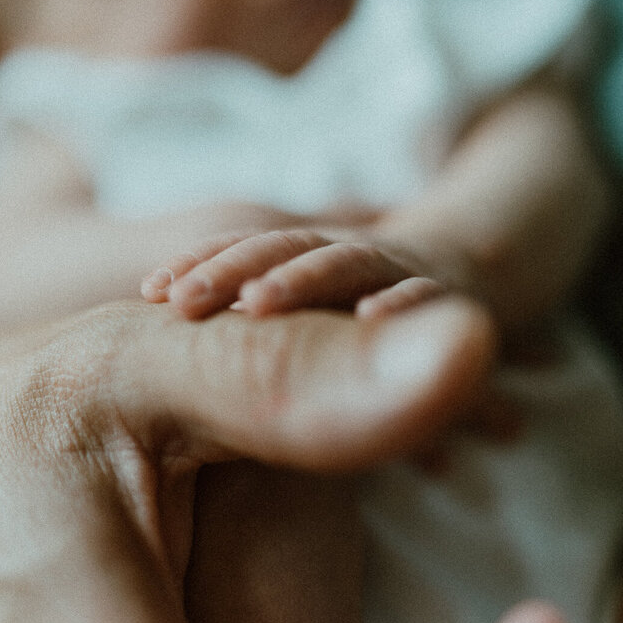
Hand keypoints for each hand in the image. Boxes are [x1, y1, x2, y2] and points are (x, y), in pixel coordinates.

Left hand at [142, 228, 444, 319]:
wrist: (471, 274)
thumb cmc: (367, 311)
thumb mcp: (310, 319)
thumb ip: (252, 341)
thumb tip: (162, 372)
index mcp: (305, 259)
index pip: (243, 251)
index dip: (198, 265)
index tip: (150, 291)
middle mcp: (344, 255)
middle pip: (280, 250)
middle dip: (229, 271)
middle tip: (181, 303)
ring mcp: (395, 269)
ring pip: (342, 262)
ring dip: (299, 279)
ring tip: (255, 304)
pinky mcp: (445, 296)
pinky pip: (421, 293)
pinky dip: (399, 303)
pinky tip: (371, 316)